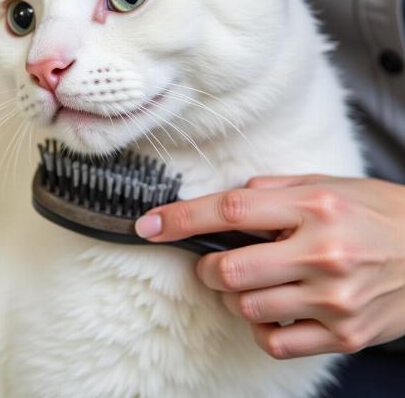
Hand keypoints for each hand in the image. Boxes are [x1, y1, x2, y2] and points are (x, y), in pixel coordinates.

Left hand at [135, 174, 404, 358]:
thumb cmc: (376, 211)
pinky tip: (274, 306)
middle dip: (207, 267)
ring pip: (246, 308)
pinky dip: (260, 325)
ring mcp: (334, 299)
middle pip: (230, 270)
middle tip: (215, 260)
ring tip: (254, 279)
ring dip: (234, 294)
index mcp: (315, 206)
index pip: (231, 209)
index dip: (181, 218)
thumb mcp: (327, 183)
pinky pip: (274, 341)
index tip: (149, 224)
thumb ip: (272, 189)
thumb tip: (226, 200)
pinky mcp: (344, 335)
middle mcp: (323, 253)